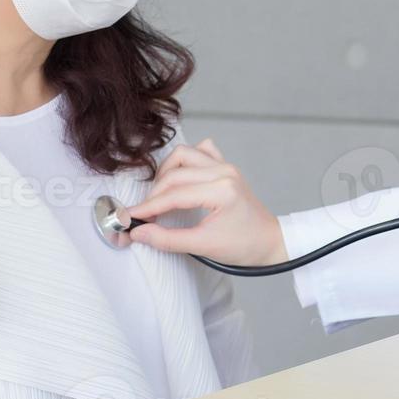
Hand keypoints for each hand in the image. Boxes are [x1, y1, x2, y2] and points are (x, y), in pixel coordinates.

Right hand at [124, 139, 288, 266]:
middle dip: (154, 194)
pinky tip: (180, 179)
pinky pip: (201, 151)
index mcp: (222, 190)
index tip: (129, 218)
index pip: (174, 195)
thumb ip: (167, 239)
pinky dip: (185, 162)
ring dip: (167, 173)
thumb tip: (138, 232)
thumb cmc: (244, 245)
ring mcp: (226, 166)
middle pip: (175, 173)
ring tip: (160, 197)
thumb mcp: (204, 246)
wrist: (270, 242)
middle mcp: (224, 171)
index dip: (147, 207)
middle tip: (144, 215)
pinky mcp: (226, 167)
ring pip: (184, 154)